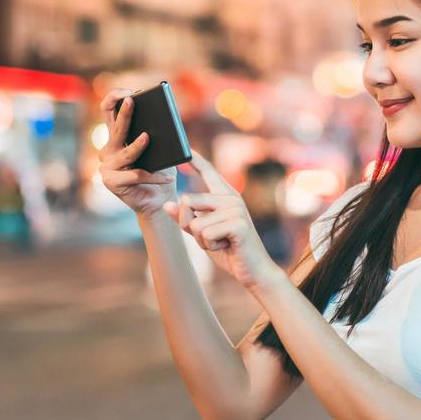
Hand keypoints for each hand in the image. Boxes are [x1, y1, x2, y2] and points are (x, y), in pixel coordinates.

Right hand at [97, 89, 176, 216]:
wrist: (158, 201)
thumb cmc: (160, 171)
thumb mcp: (159, 149)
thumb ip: (155, 134)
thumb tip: (161, 120)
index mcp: (117, 137)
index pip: (108, 110)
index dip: (114, 98)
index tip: (129, 93)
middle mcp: (108, 150)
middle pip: (116, 129)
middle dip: (124, 113)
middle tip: (132, 100)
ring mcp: (107, 166)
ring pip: (126, 154)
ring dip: (138, 146)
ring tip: (147, 137)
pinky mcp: (111, 182)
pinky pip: (136, 175)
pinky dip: (154, 176)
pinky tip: (168, 177)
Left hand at [161, 150, 280, 293]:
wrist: (253, 271)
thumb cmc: (228, 250)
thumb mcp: (202, 233)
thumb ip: (186, 219)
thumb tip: (167, 205)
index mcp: (225, 196)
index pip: (209, 173)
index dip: (197, 161)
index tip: (187, 148)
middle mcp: (231, 198)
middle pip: (188, 201)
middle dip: (190, 225)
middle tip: (211, 238)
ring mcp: (236, 210)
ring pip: (195, 223)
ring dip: (202, 240)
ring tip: (221, 243)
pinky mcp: (237, 224)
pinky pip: (205, 234)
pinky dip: (210, 246)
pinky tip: (227, 247)